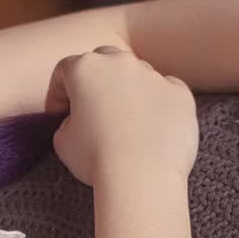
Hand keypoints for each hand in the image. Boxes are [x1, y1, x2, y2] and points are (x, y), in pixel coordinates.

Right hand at [46, 44, 198, 185]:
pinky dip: (158, 104)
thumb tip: (80, 120)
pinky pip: (166, 91)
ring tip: (126, 124)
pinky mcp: (180, 93)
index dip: (58, 93)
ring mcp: (154, 75)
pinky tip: (151, 127)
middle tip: (92, 109)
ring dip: (129, 92)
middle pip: (104, 61)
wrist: (142, 176)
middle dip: (95, 81)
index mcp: (86, 68)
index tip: (59, 114)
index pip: (65, 70)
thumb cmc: (96, 159)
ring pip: (137, 75)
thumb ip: (68, 120)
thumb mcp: (62, 141)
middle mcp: (121, 63)